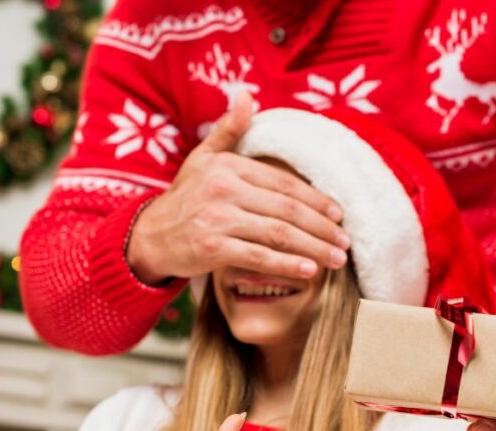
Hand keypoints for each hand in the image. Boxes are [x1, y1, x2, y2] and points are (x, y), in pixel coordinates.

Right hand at [127, 91, 350, 285]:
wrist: (150, 237)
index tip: (339, 213)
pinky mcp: (213, 249)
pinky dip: (287, 264)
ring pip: (278, 234)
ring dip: (313, 247)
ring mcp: (218, 219)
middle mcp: (224, 190)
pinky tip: (309, 271)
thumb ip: (228, 130)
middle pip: (287, 209)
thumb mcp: (202, 158)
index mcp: (228, 166)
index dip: (316, 199)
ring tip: (337, 259)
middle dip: (322, 227)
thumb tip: (247, 96)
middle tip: (345, 241)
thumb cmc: (184, 198)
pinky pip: (259, 257)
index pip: (284, 182)